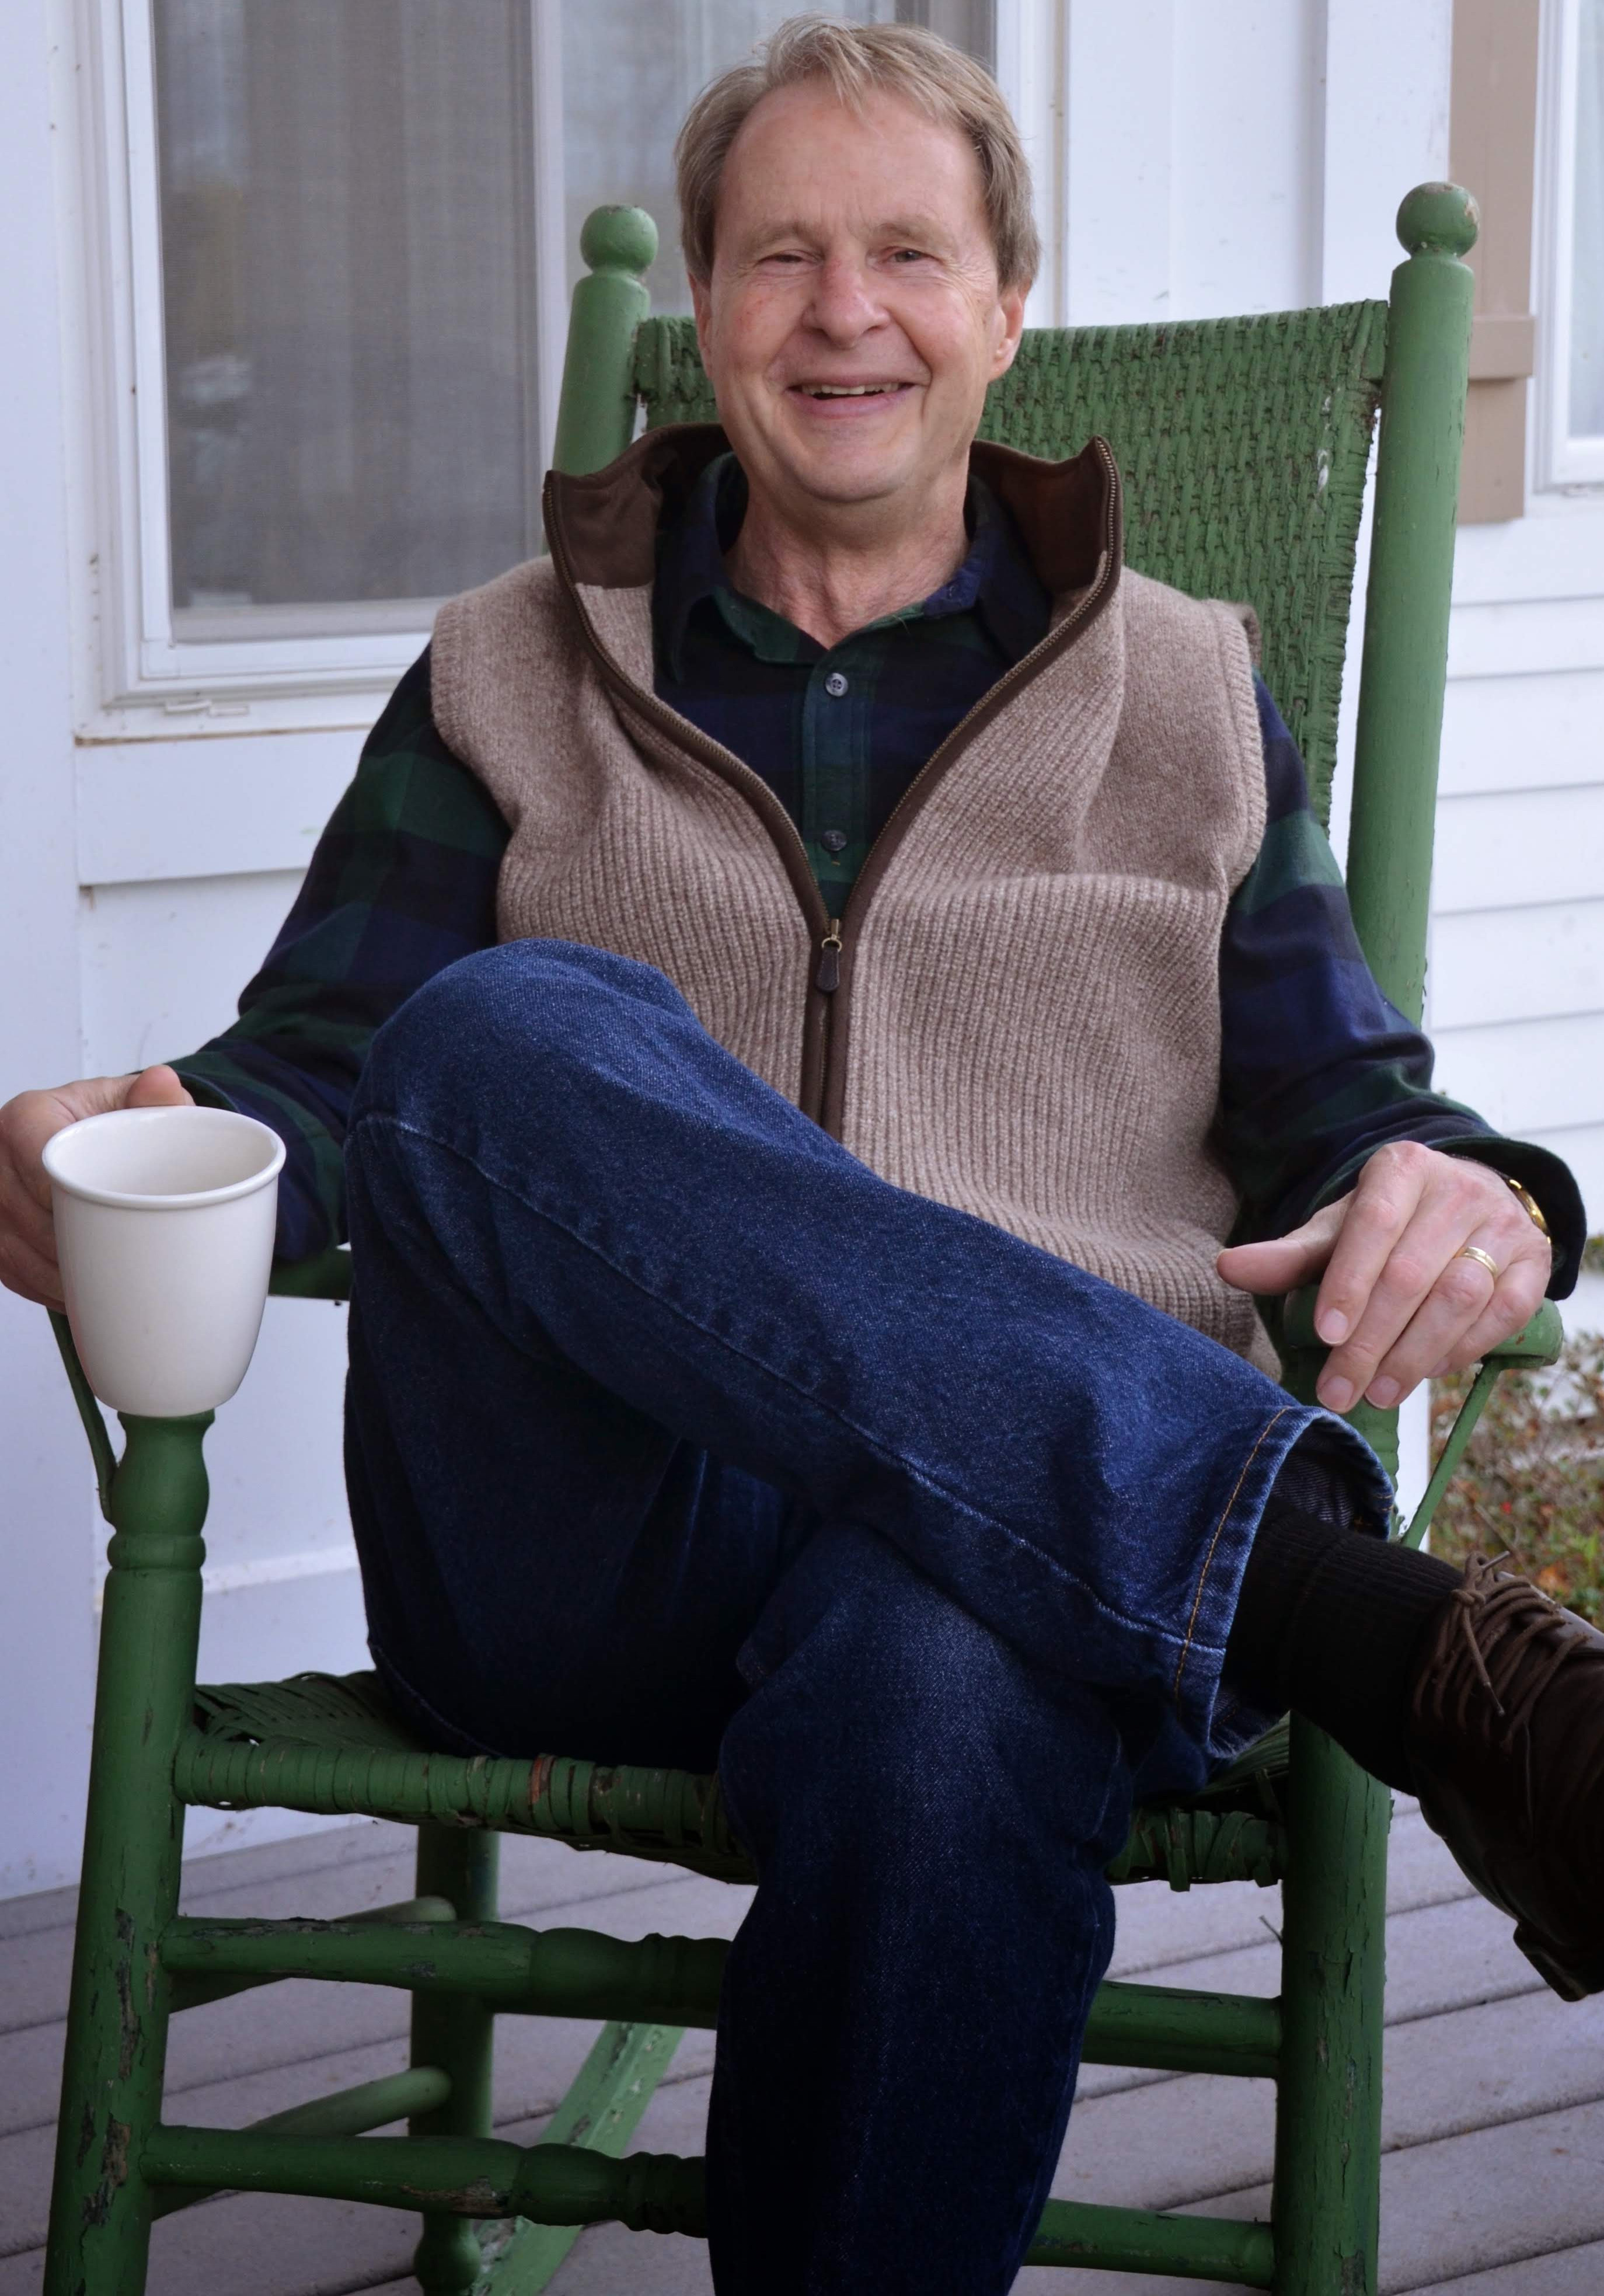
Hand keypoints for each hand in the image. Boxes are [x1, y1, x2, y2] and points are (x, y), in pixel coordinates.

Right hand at [0, 1067, 194, 1308]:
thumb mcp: (138, 1105)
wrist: (94, 1136)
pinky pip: (13, 1272)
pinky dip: (47, 1288)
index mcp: (28, 1116)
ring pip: (15, 1251)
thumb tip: (163, 1083)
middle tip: (121, 1266)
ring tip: (106, 1289)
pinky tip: (81, 1296)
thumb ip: (156, 1100)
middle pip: (25, 1215)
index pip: (38, 1164)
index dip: (71, 1200)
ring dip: (60, 1278)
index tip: (107, 1223)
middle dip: (72, 1247)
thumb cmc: (116, 1121)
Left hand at [1217, 1141, 1550, 1414]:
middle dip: (1371, 1341)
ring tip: (1378, 1393)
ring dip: (1416, 1354)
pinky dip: (1463, 1349)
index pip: (1374, 1225)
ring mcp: (1503, 1223)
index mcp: (1402, 1168)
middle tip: (1339, 1391)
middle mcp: (1459, 1188)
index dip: (1349, 1282)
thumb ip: (1289, 1255)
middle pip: (1413, 1274)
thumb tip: (1228, 1267)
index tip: (1324, 1335)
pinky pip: (1503, 1314)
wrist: (1464, 1202)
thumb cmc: (1388, 1223)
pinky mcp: (1535, 1260)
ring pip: (1462, 1296)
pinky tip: (1426, 1372)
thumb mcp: (1336, 1229)